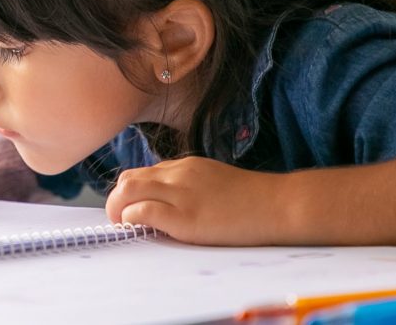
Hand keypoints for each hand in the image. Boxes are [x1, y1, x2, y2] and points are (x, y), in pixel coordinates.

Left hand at [104, 156, 284, 244]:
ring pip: (127, 190)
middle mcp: (178, 174)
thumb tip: (167, 201)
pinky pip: (142, 212)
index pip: (142, 173)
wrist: (278, 205)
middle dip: (116, 200)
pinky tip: (139, 229)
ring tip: (123, 225)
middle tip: (120, 219)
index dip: (131, 193)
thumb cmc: (252, 199)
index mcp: (185, 166)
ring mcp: (181, 193)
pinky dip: (131, 219)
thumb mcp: (214, 180)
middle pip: (128, 179)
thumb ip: (189, 186)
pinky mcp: (184, 217)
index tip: (131, 208)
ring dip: (117, 209)